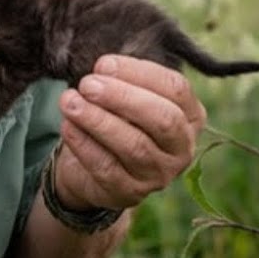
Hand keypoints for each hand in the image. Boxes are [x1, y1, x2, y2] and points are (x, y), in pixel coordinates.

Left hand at [53, 55, 206, 210]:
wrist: (91, 167)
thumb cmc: (116, 120)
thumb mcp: (125, 95)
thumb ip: (121, 78)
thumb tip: (104, 68)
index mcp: (190, 116)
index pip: (175, 88)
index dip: (139, 73)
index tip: (103, 64)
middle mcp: (182, 148)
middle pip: (162, 119)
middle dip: (122, 97)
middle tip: (87, 84)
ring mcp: (159, 174)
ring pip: (134, 146)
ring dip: (98, 120)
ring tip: (70, 102)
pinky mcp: (130, 193)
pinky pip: (107, 167)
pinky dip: (84, 144)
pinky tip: (68, 126)